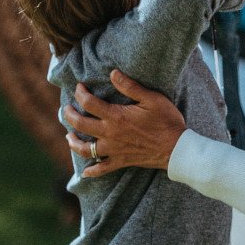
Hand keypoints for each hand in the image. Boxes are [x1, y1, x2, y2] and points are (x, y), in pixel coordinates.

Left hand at [63, 72, 186, 175]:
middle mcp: (110, 134)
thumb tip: (113, 73)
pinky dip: (91, 171)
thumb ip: (130, 86)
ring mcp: (114, 150)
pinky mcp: (121, 161)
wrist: (177, 148)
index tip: (79, 87)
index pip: (89, 103)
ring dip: (74, 142)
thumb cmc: (166, 121)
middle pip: (81, 125)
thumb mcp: (151, 98)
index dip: (81, 93)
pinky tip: (84, 172)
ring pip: (85, 149)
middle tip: (67, 108)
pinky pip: (102, 169)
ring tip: (68, 136)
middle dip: (70, 115)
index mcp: (116, 117)